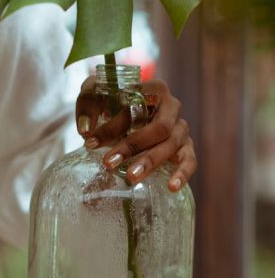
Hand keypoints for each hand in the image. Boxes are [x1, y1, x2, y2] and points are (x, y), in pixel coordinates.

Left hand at [75, 76, 196, 191]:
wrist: (125, 104)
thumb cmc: (110, 97)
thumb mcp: (95, 93)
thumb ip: (88, 105)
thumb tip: (86, 132)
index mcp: (155, 90)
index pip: (138, 109)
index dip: (113, 127)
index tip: (91, 143)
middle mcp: (173, 107)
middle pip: (159, 129)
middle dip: (133, 147)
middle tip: (109, 163)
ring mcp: (181, 128)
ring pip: (171, 146)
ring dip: (151, 162)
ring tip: (132, 177)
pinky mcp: (185, 146)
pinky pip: (190, 160)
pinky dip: (182, 174)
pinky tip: (172, 187)